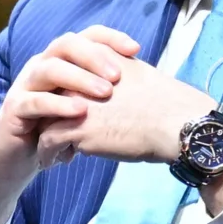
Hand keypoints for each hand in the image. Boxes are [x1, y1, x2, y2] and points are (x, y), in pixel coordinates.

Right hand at [0, 27, 140, 223]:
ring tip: (105, 93)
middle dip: (94, 56)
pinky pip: (34, 101)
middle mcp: (41, 66)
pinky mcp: (13, 108)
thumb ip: (104, 92)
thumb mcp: (84, 107)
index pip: (85, 36)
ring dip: (79, 78)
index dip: (110, 38)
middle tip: (118, 76)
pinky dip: (58, 105)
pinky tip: (80, 112)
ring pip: (49, 68)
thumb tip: (145, 82)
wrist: (18, 158)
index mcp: (60, 60)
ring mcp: (25, 85)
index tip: (136, 50)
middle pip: (65, 44)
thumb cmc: (57, 129)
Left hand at [38, 52, 214, 165]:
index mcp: (97, 61)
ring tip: (55, 152)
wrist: (178, 123)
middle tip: (53, 132)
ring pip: (45, 119)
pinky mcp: (75, 129)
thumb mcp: (137, 74)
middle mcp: (81, 78)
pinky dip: (49, 153)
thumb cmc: (168, 104)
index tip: (68, 113)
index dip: (63, 96)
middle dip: (51, 116)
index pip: (65, 75)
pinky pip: (47, 141)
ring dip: (47, 137)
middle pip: (50, 96)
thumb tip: (106, 86)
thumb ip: (114, 74)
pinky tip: (57, 162)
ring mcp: (75, 103)